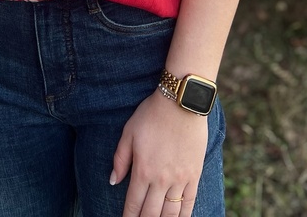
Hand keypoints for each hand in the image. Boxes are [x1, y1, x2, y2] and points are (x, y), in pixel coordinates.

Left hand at [110, 90, 208, 216]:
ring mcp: (180, 179)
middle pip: (151, 214)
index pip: (133, 205)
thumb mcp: (129, 132)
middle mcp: (161, 180)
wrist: (182, 102)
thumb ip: (120, 158)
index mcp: (142, 170)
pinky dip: (183, 216)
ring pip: (170, 214)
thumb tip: (112, 181)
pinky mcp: (194, 175)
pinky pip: (189, 203)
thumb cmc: (152, 114)